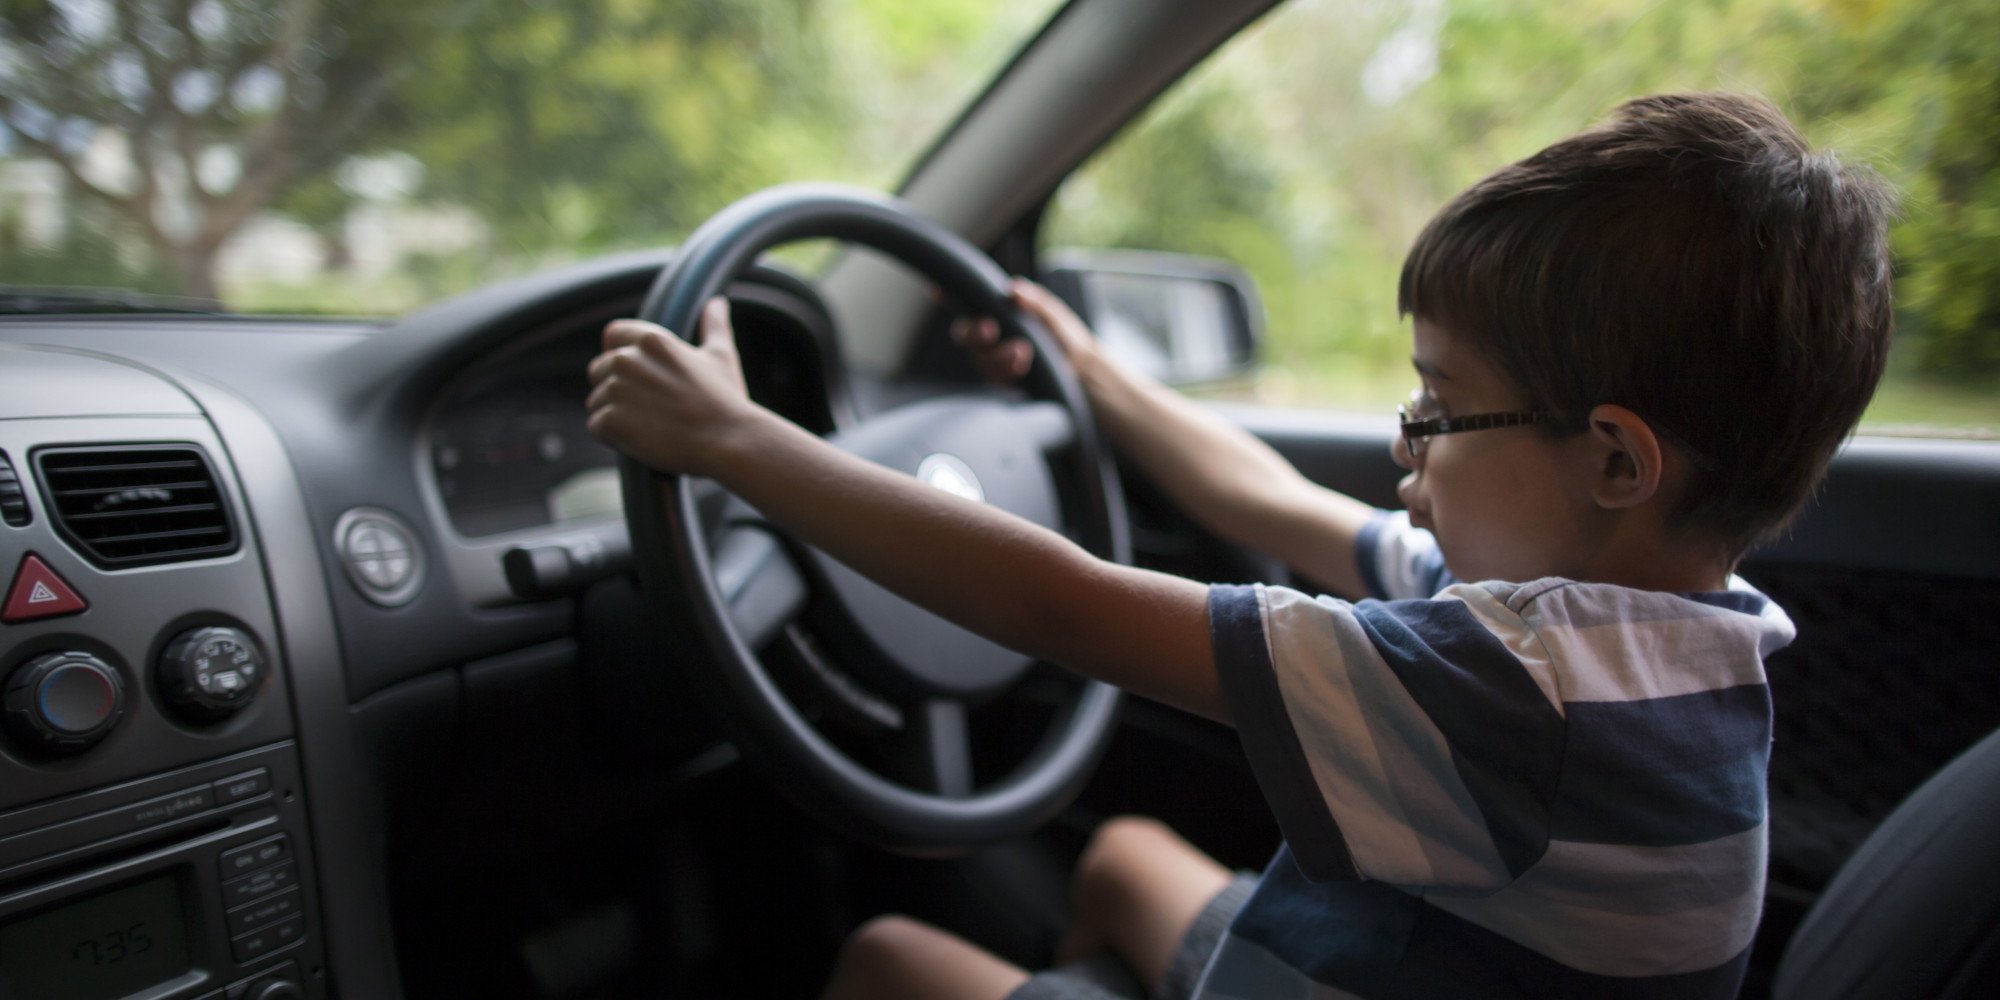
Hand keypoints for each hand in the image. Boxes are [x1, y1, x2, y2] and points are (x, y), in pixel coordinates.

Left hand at [585, 297, 756, 477]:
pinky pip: (596, 426)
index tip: (638, 376)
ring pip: (597, 401)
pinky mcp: (611, 420)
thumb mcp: (720, 357)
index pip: (612, 335)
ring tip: (649, 426)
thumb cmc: (725, 400)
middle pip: (598, 370)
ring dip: (616, 415)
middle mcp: (627, 359)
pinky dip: (613, 437)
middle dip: (616, 389)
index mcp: (650, 339)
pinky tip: (640, 440)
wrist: (727, 441)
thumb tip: (717, 302)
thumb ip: (714, 326)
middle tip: (649, 408)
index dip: (619, 355)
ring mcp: (617, 390)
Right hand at [950, 278, 1102, 384]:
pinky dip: (1007, 370)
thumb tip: (1013, 289)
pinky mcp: (1002, 379)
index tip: (937, 291)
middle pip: (965, 334)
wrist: (1082, 369)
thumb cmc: (1064, 335)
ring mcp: (994, 359)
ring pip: (981, 358)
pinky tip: (1023, 367)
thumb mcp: (1053, 313)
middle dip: (975, 331)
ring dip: (1000, 354)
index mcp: (998, 312)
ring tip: (1024, 351)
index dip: (948, 297)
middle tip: (991, 329)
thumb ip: (1034, 301)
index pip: (967, 302)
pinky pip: (995, 377)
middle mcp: (990, 336)